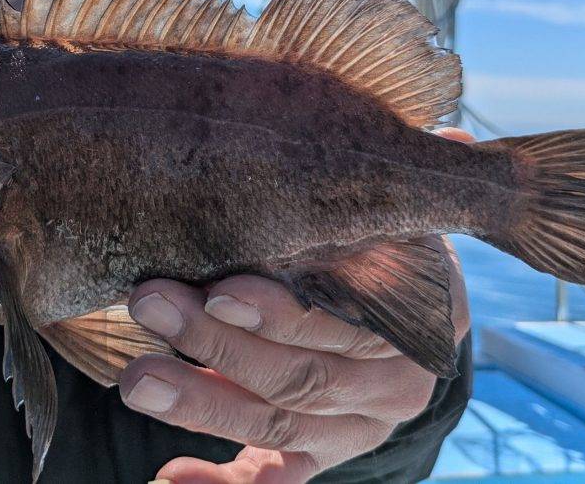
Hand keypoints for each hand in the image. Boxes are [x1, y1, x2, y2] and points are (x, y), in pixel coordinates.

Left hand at [119, 128, 473, 483]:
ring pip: (274, 425)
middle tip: (147, 305)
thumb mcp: (401, 222)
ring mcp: (354, 430)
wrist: (404, 320)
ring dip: (200, 404)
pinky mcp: (319, 456)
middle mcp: (390, 390)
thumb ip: (406, 190)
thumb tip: (448, 136)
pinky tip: (170, 483)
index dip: (281, 313)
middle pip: (299, 378)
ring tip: (136, 379)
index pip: (343, 326)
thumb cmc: (382, 250)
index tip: (219, 287)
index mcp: (417, 326)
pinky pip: (275, 480)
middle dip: (216, 344)